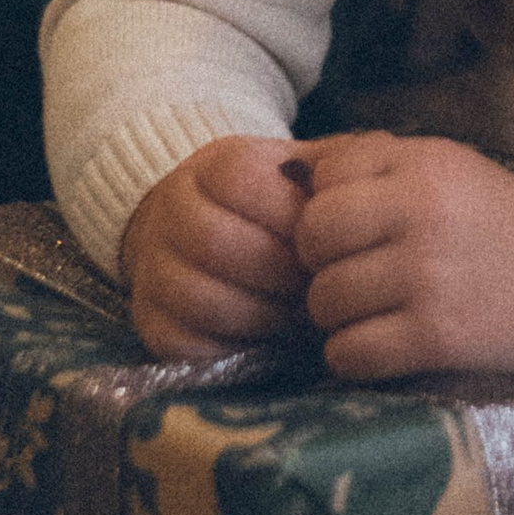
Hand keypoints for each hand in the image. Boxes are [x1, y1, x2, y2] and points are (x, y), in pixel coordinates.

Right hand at [119, 138, 311, 354]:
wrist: (200, 235)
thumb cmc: (271, 209)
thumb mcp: (297, 174)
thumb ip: (330, 171)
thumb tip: (363, 184)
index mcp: (209, 167)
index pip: (238, 177)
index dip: (287, 210)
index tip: (322, 235)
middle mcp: (169, 212)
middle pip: (215, 241)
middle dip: (278, 271)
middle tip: (316, 284)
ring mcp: (153, 269)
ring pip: (201, 298)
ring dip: (262, 314)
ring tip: (295, 313)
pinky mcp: (151, 323)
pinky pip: (186, 345)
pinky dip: (234, 347)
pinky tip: (265, 336)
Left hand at [291, 134, 513, 379]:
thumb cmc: (498, 220)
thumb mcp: (444, 166)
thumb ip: (369, 161)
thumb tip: (281, 168)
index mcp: (423, 163)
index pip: (321, 180)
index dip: (322, 208)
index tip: (349, 230)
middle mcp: (423, 214)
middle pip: (311, 239)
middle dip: (319, 263)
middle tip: (349, 274)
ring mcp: (430, 278)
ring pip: (323, 301)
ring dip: (335, 315)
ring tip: (371, 311)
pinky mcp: (439, 338)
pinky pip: (349, 353)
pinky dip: (354, 356)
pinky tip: (381, 344)